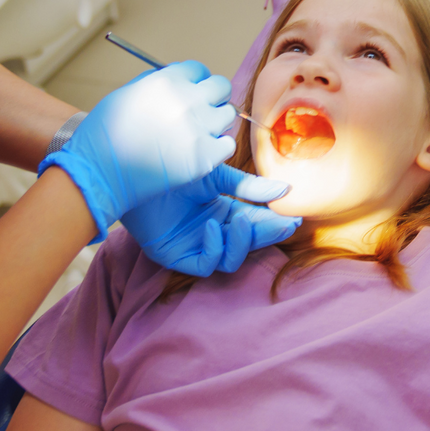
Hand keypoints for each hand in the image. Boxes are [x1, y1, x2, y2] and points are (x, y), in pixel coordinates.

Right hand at [39, 61, 236, 235]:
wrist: (98, 173)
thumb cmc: (104, 136)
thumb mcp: (125, 94)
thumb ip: (155, 83)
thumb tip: (177, 79)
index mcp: (166, 81)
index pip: (198, 69)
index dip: (195, 81)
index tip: (192, 92)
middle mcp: (186, 101)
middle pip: (221, 87)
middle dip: (213, 96)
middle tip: (202, 111)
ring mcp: (197, 129)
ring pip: (227, 114)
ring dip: (216, 122)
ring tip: (199, 134)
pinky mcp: (204, 157)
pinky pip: (227, 144)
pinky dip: (218, 148)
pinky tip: (201, 152)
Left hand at [122, 166, 300, 275]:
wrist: (135, 168)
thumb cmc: (172, 167)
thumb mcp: (216, 175)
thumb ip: (249, 188)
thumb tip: (285, 190)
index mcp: (223, 212)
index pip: (255, 223)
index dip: (274, 223)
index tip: (294, 218)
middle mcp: (212, 232)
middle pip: (247, 242)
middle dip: (266, 234)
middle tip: (283, 224)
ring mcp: (195, 246)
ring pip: (231, 259)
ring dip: (243, 242)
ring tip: (243, 220)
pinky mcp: (177, 256)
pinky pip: (206, 264)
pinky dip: (214, 248)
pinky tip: (212, 226)